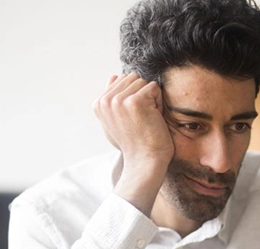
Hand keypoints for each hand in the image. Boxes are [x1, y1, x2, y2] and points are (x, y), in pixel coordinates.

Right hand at [93, 73, 174, 214]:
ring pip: (144, 82)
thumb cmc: (136, 144)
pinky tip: (154, 120)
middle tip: (143, 120)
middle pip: (134, 78)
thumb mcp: (118, 121)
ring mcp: (118, 100)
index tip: (134, 119)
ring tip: (148, 120)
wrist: (145, 162)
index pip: (124, 81)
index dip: (135, 97)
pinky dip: (159, 103)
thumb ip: (113, 99)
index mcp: (99, 103)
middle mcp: (105, 100)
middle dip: (144, 95)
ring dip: (152, 99)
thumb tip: (113, 75)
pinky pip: (155, 88)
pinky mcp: (134, 101)